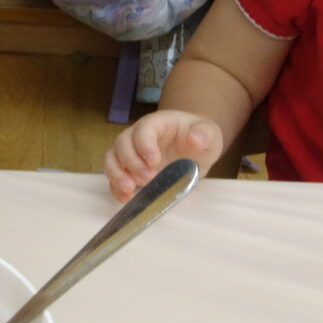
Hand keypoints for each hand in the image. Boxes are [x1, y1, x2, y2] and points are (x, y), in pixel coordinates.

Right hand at [105, 110, 223, 201]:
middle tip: (147, 178)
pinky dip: (116, 188)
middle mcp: (138, 136)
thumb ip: (204, 134)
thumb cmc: (200, 138)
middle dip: (131, 163)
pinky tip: (126, 198)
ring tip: (129, 190)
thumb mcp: (210, 133)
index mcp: (157, 124)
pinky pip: (114, 176)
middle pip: (122, 143)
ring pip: (112, 158)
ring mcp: (131, 153)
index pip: (143, 129)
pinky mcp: (129, 170)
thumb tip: (194, 139)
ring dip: (117, 175)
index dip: (144, 145)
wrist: (195, 148)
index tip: (154, 162)